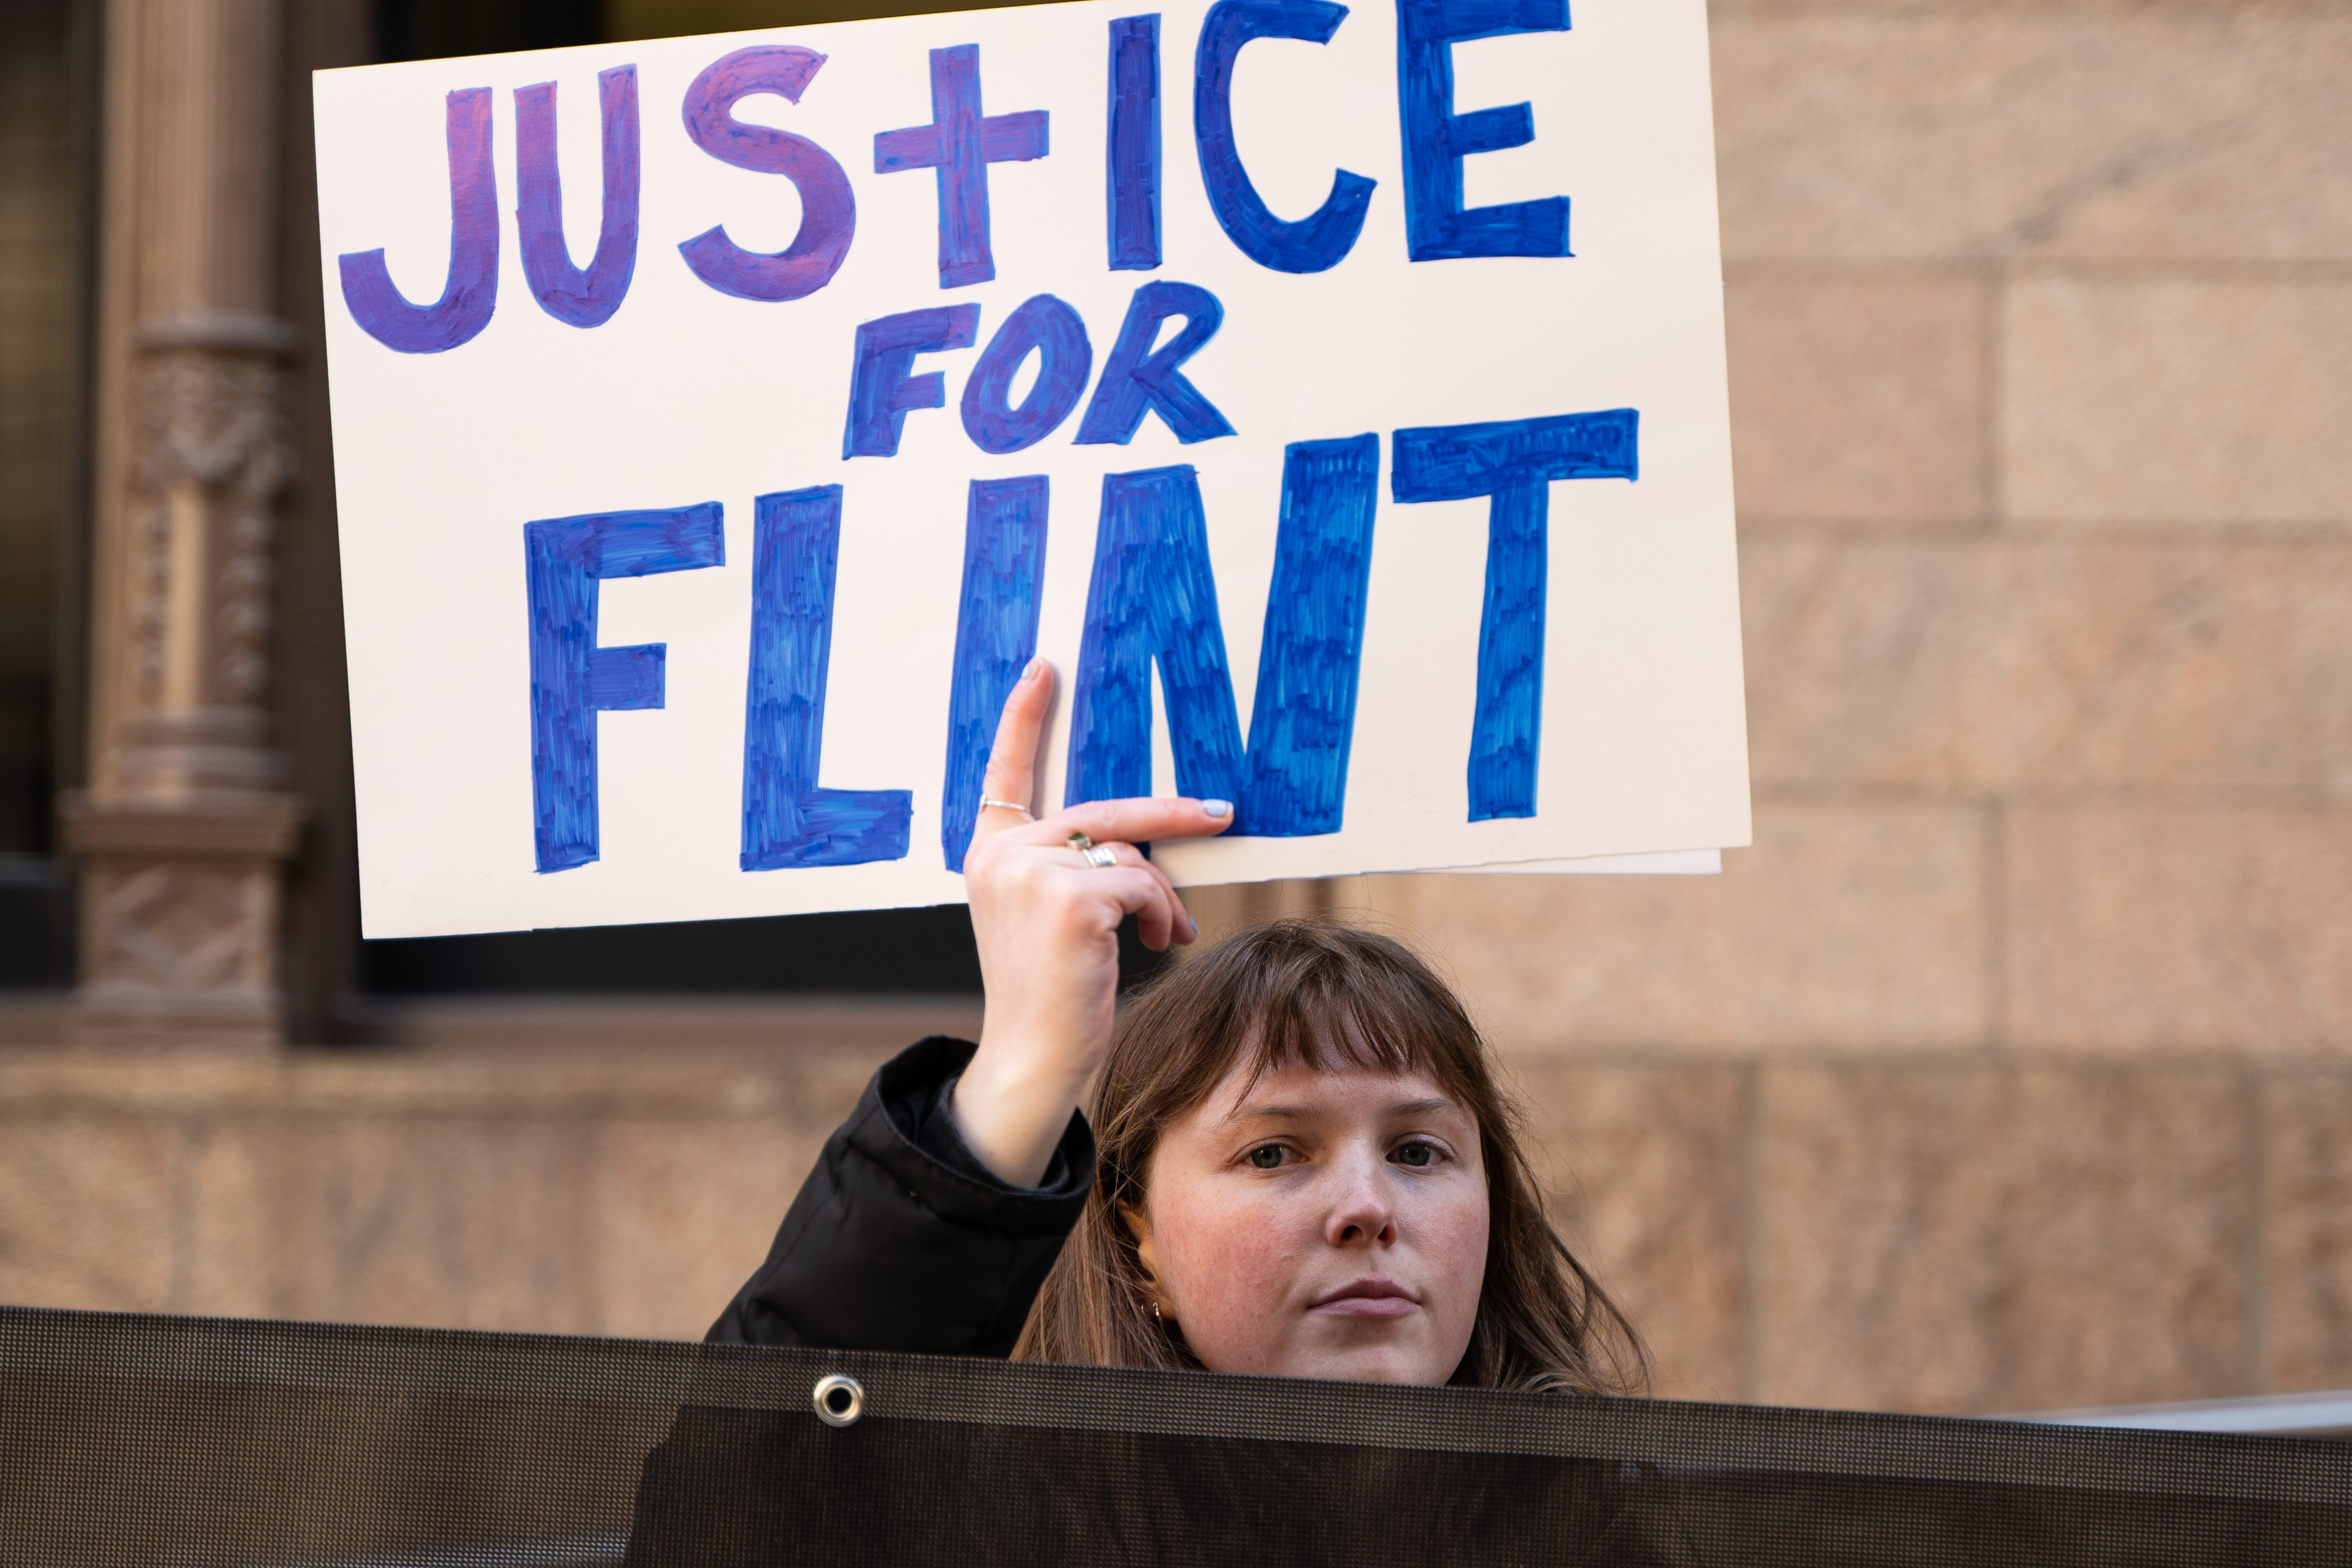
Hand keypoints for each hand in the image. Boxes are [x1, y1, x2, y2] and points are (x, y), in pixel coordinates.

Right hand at [953, 658, 1232, 1185]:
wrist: (1031, 1058)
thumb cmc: (1051, 993)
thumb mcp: (1051, 918)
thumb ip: (1076, 869)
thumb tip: (1145, 850)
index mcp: (990, 853)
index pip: (1005, 774)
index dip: (1023, 718)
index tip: (1043, 668)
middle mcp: (1003, 854)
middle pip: (1104, 813)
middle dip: (1170, 814)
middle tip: (1221, 812)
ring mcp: (1032, 872)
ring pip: (1132, 856)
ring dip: (1162, 897)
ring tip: (1166, 934)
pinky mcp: (1069, 898)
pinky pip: (1144, 886)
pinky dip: (1163, 915)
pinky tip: (1157, 943)